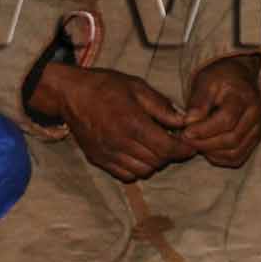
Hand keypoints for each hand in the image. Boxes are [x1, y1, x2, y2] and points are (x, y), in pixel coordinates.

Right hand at [33, 64, 195, 180]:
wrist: (70, 94)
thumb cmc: (105, 86)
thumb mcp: (137, 87)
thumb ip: (161, 106)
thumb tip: (184, 121)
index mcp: (133, 124)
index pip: (167, 149)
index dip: (183, 150)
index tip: (190, 146)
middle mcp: (121, 143)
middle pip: (157, 162)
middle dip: (170, 154)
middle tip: (172, 142)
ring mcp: (108, 154)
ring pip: (143, 171)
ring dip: (154, 162)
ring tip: (154, 147)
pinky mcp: (99, 160)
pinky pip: (125, 175)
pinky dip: (137, 169)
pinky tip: (137, 153)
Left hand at [183, 55, 260, 168]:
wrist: (237, 78)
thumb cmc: (219, 79)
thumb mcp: (205, 82)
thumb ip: (198, 102)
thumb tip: (189, 123)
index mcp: (244, 97)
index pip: (227, 120)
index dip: (204, 130)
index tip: (185, 133)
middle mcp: (255, 115)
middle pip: (232, 140)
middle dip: (205, 144)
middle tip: (186, 140)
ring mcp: (257, 130)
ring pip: (235, 153)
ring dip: (211, 153)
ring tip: (195, 143)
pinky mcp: (254, 140)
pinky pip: (237, 158)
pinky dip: (219, 158)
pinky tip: (206, 149)